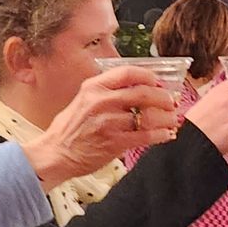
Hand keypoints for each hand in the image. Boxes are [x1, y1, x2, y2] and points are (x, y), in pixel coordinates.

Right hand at [26, 68, 177, 187]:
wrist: (55, 154)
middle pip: (144, 93)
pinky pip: (146, 136)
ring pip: (148, 116)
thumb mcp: (83, 100)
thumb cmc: (70, 129)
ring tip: (172, 120)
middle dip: (163, 98)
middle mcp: (101, 101)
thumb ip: (107, 92)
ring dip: (166, 118)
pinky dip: (161, 135)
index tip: (158, 83)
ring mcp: (108, 122)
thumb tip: (138, 89)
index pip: (128, 72)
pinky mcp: (114, 142)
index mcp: (94, 87)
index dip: (149, 76)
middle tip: (171, 102)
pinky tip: (166, 135)